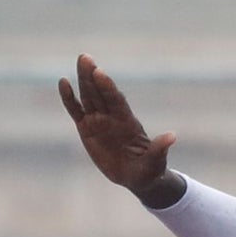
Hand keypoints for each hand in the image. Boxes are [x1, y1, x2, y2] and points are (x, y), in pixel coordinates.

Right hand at [59, 54, 181, 205]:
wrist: (137, 178)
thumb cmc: (149, 170)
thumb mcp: (155, 162)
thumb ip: (159, 149)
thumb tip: (172, 136)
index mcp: (128, 122)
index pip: (116, 101)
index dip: (108, 88)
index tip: (100, 73)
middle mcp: (112, 117)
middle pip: (100, 93)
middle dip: (93, 76)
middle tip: (86, 57)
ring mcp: (99, 121)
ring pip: (88, 96)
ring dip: (83, 79)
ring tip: (81, 60)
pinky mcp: (86, 128)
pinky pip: (76, 110)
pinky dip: (69, 98)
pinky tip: (63, 83)